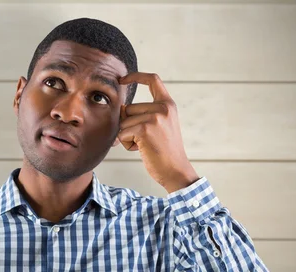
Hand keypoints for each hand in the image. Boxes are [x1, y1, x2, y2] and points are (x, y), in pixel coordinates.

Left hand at [117, 72, 199, 192]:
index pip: (153, 80)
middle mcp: (163, 107)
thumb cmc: (164, 152)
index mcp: (168, 104)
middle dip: (129, 126)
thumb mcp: (159, 126)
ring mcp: (155, 117)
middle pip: (129, 108)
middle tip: (145, 141)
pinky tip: (141, 150)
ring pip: (124, 121)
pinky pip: (122, 132)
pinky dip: (127, 144)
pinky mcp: (145, 129)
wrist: (175, 170)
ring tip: (145, 146)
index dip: (136, 76)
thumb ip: (144, 114)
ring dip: (128, 137)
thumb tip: (121, 109)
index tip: (122, 79)